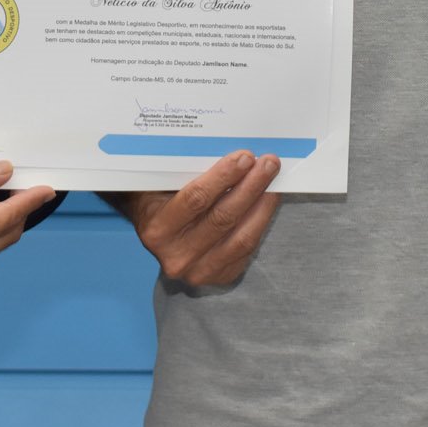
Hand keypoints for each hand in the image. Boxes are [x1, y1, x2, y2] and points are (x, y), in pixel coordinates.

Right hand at [118, 150, 280, 285]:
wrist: (154, 232)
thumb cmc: (159, 199)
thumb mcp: (160, 183)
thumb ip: (183, 170)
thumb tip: (227, 149)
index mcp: (157, 228)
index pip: (196, 199)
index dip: (223, 177)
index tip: (245, 156)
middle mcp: (175, 256)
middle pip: (223, 218)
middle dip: (250, 187)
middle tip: (268, 163)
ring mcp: (198, 272)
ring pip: (241, 238)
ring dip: (262, 205)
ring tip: (274, 181)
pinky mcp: (218, 277)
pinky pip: (247, 250)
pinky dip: (260, 223)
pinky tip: (267, 202)